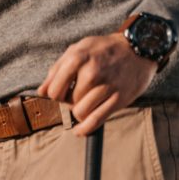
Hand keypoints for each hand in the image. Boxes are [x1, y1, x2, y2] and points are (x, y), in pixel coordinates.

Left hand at [37, 33, 156, 135]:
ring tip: (83, 103)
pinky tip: (79, 131)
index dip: (54, 94)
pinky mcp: (119, 100)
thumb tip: (41, 91)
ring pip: (81, 112)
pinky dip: (85, 128)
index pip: (54, 89)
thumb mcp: (77, 50)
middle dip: (68, 101)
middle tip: (76, 94)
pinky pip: (97, 120)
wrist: (137, 49)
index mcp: (77, 59)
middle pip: (68, 101)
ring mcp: (106, 87)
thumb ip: (57, 70)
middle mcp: (91, 73)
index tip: (60, 92)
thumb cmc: (102, 49)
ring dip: (78, 112)